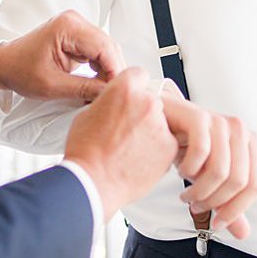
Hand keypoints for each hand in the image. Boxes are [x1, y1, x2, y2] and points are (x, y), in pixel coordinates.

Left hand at [0, 10, 125, 103]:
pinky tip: (98, 83)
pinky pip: (98, 51)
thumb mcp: (52, 85)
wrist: (4, 64)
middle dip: (113, 71)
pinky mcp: (77, 36)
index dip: (115, 71)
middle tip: (112, 95)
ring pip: (107, 50)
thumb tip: (109, 93)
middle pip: (109, 47)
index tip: (117, 92)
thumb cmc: (20, 71)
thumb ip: (84, 89)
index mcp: (67, 27)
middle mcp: (75, 21)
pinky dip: (101, 67)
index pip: (105, 48)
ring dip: (108, 70)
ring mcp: (77, 27)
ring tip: (104, 91)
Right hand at [63, 68, 175, 220]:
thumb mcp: (87, 114)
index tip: (133, 95)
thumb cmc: (86, 153)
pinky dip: (159, 150)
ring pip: (162, 121)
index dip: (134, 87)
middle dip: (143, 111)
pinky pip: (168, 142)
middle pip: (152, 99)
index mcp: (123, 89)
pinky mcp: (170, 147)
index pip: (139, 74)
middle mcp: (146, 103)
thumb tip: (114, 104)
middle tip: (129, 127)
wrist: (94, 182)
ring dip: (152, 130)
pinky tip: (140, 159)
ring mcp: (160, 125)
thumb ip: (108, 103)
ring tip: (131, 147)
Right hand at [163, 93, 256, 239]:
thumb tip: (242, 233)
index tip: (217, 223)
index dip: (236, 210)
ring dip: (199, 190)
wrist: (160, 123)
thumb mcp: (207, 179)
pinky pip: (201, 150)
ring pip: (220, 170)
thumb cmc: (185, 149)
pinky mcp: (199, 115)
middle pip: (238, 181)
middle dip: (214, 202)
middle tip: (195, 206)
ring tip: (186, 195)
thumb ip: (225, 202)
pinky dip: (188, 168)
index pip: (255, 186)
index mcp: (250, 143)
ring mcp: (219, 120)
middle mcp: (240, 129)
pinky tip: (180, 170)